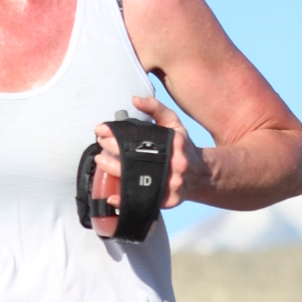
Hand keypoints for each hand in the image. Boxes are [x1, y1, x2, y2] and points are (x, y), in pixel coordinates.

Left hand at [90, 94, 204, 232]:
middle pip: (136, 160)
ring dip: (113, 171)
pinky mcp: (168, 201)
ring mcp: (172, 185)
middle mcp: (174, 166)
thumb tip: (135, 99)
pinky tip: (111, 196)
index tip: (100, 130)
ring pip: (137, 181)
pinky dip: (125, 200)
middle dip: (112, 150)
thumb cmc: (183, 147)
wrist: (201, 174)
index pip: (139, 138)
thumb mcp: (174, 124)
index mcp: (174, 145)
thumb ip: (156, 108)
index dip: (115, 134)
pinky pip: (143, 202)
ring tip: (101, 162)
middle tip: (100, 144)